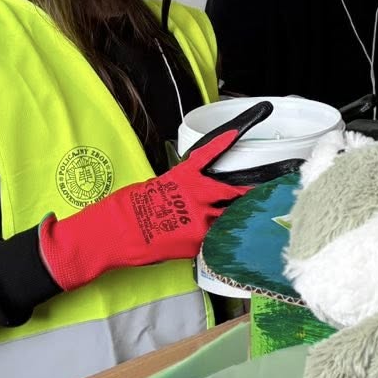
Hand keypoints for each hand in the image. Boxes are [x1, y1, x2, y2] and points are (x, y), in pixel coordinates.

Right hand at [39, 125, 249, 292]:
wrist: (112, 234)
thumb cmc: (126, 209)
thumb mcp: (153, 188)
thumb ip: (177, 189)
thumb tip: (187, 195)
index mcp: (183, 177)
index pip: (208, 153)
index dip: (225, 142)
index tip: (238, 132)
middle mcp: (195, 197)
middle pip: (231, 192)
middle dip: (248, 193)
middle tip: (265, 192)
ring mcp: (198, 221)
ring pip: (226, 219)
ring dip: (234, 220)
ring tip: (250, 222)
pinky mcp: (194, 243)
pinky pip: (212, 240)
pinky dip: (215, 241)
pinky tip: (220, 245)